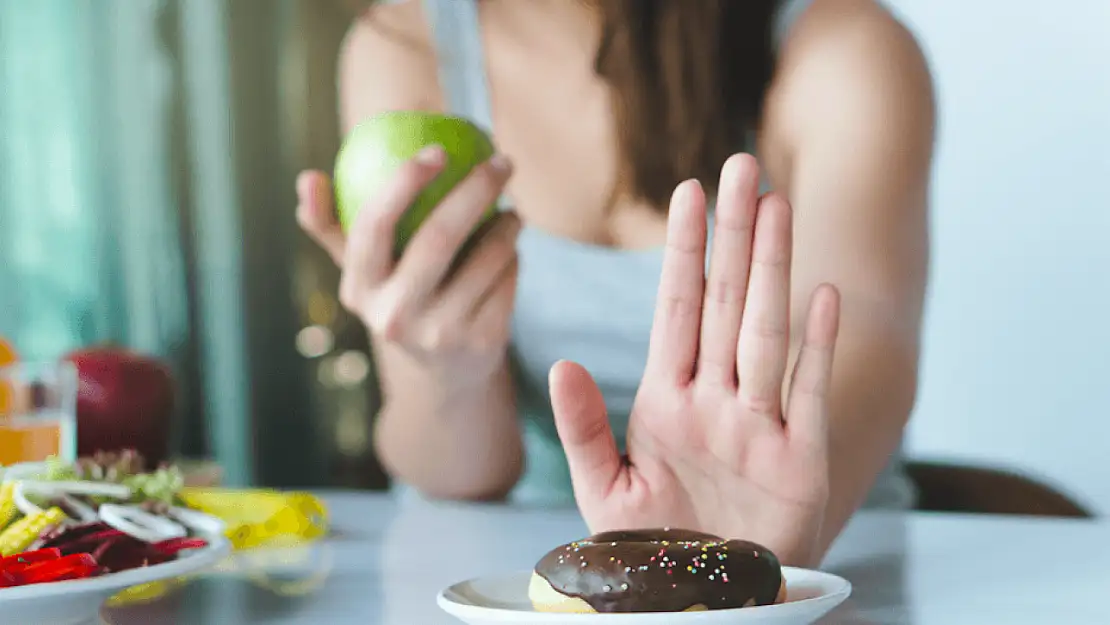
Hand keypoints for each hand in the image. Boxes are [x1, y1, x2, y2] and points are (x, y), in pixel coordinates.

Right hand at [296, 147, 520, 382]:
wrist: (445, 373)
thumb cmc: (399, 298)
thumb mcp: (364, 272)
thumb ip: (332, 226)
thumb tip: (307, 178)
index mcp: (359, 290)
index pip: (373, 225)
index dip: (404, 182)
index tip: (436, 150)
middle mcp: (395, 316)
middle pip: (439, 236)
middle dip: (476, 189)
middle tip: (501, 162)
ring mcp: (439, 334)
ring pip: (486, 257)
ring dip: (507, 225)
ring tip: (511, 212)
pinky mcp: (481, 343)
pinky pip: (507, 279)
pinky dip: (514, 257)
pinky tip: (511, 251)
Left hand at [548, 154, 840, 566]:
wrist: (703, 602)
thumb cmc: (653, 549)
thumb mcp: (604, 490)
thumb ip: (583, 427)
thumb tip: (560, 363)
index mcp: (667, 401)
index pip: (676, 309)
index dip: (683, 251)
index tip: (687, 193)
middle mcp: (716, 400)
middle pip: (724, 302)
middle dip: (732, 235)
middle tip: (741, 165)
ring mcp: (760, 426)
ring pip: (765, 331)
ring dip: (772, 269)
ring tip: (777, 205)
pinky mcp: (800, 461)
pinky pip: (809, 394)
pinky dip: (817, 347)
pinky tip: (823, 295)